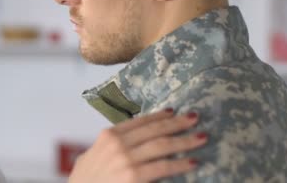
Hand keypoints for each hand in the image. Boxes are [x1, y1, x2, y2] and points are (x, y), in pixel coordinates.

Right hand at [68, 109, 205, 182]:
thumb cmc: (85, 181)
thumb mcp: (93, 155)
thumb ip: (111, 146)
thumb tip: (133, 141)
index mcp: (109, 135)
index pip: (140, 121)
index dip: (159, 116)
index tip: (174, 112)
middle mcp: (117, 144)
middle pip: (154, 130)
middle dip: (177, 124)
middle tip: (195, 118)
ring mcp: (126, 160)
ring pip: (162, 146)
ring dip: (185, 141)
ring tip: (201, 137)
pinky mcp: (133, 177)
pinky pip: (163, 168)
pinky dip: (180, 164)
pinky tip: (192, 162)